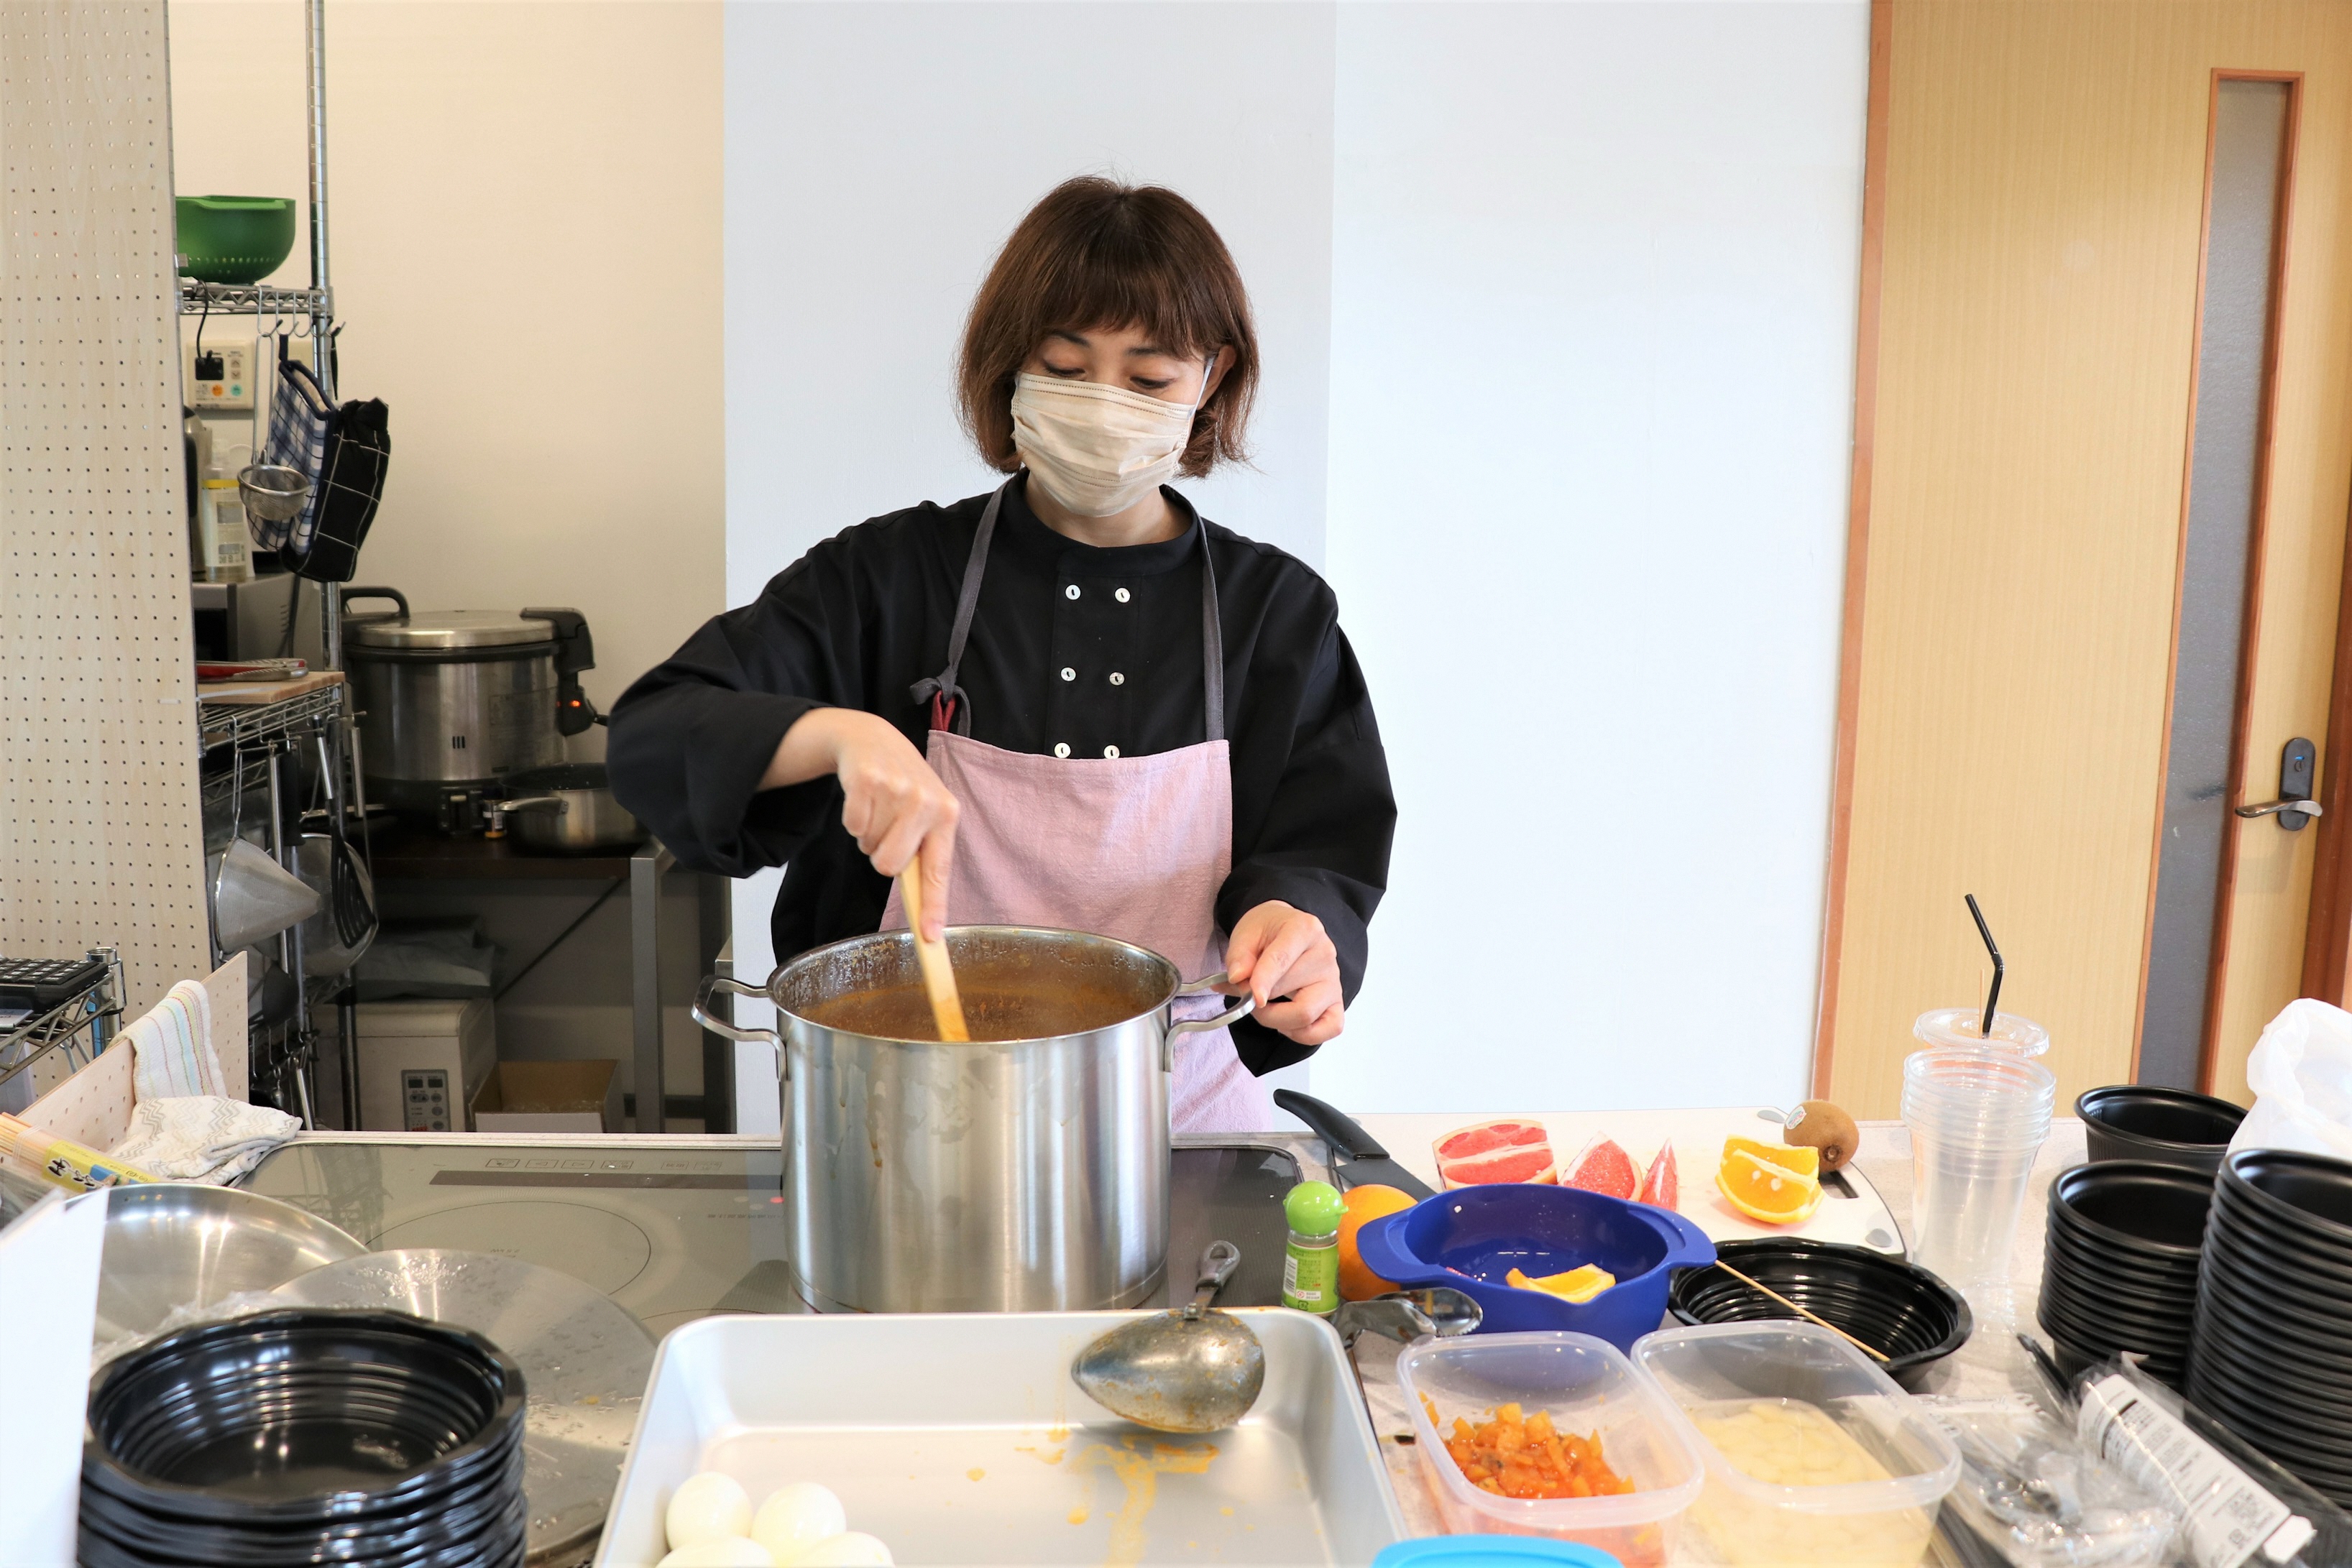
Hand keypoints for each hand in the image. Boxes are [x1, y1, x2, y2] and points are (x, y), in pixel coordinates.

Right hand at [763, 709, 958, 937]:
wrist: (874, 739)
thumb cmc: (904, 787)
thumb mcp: (926, 814)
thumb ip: (925, 856)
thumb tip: (925, 916)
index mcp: (947, 814)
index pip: (938, 872)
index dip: (933, 907)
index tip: (929, 937)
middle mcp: (926, 801)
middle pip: (890, 866)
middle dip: (883, 855)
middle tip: (889, 830)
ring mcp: (897, 789)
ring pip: (869, 848)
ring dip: (868, 834)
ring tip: (878, 808)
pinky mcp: (867, 780)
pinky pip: (852, 826)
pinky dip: (853, 819)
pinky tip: (865, 798)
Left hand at [1224, 901, 1343, 1046]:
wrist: (1287, 930)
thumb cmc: (1269, 932)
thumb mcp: (1246, 933)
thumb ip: (1239, 955)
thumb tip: (1237, 978)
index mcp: (1303, 929)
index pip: (1281, 959)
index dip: (1264, 981)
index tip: (1251, 996)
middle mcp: (1325, 955)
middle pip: (1286, 988)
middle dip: (1260, 1003)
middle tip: (1243, 995)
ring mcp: (1333, 981)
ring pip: (1306, 1015)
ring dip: (1276, 1019)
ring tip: (1263, 1007)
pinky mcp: (1337, 1003)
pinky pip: (1328, 1028)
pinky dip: (1302, 1033)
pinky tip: (1285, 1021)